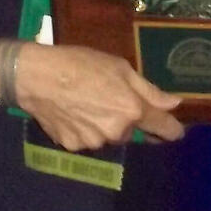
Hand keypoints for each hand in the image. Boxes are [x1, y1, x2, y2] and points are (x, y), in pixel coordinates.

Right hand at [14, 43, 183, 149]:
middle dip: (125, 119)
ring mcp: (94, 142)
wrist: (36, 76)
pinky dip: (82, 129)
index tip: (172, 128)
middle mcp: (117, 132)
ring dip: (103, 125)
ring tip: (85, 102)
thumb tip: (174, 104)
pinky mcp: (73, 146)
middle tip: (107, 97)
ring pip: (108, 137)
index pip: (165, 130)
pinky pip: (86, 140)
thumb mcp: (120, 68)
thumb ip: (149, 90)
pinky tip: (71, 112)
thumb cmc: (80, 64)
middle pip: (131, 131)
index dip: (172, 129)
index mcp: (132, 111)